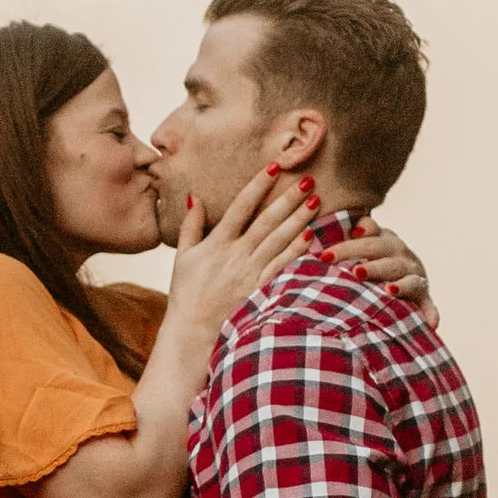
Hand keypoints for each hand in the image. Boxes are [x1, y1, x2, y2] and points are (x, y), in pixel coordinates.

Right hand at [161, 163, 308, 351]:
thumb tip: (195, 196)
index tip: (275, 166)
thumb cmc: (187, 294)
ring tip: (315, 201)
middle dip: (288, 198)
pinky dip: (296, 251)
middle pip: (267, 220)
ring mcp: (250, 273)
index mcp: (217, 242)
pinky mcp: (260, 291)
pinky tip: (310, 237)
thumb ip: (190, 225)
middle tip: (308, 180)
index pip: (241, 206)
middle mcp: (236, 254)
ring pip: (279, 240)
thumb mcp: (182, 256)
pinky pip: (282, 267)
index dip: (259, 184)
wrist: (192, 332)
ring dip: (298, 220)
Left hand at [336, 215, 435, 325]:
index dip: (347, 246)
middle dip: (367, 265)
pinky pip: (426, 303)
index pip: (368, 237)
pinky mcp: (423, 296)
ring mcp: (414, 274)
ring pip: (405, 277)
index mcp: (384, 239)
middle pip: (382, 254)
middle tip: (353, 272)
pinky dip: (430, 312)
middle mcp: (401, 254)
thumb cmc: (369, 259)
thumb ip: (359, 234)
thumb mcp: (364, 244)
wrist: (397, 274)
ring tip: (388, 291)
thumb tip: (358, 228)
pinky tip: (430, 322)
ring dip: (399, 285)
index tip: (326, 256)